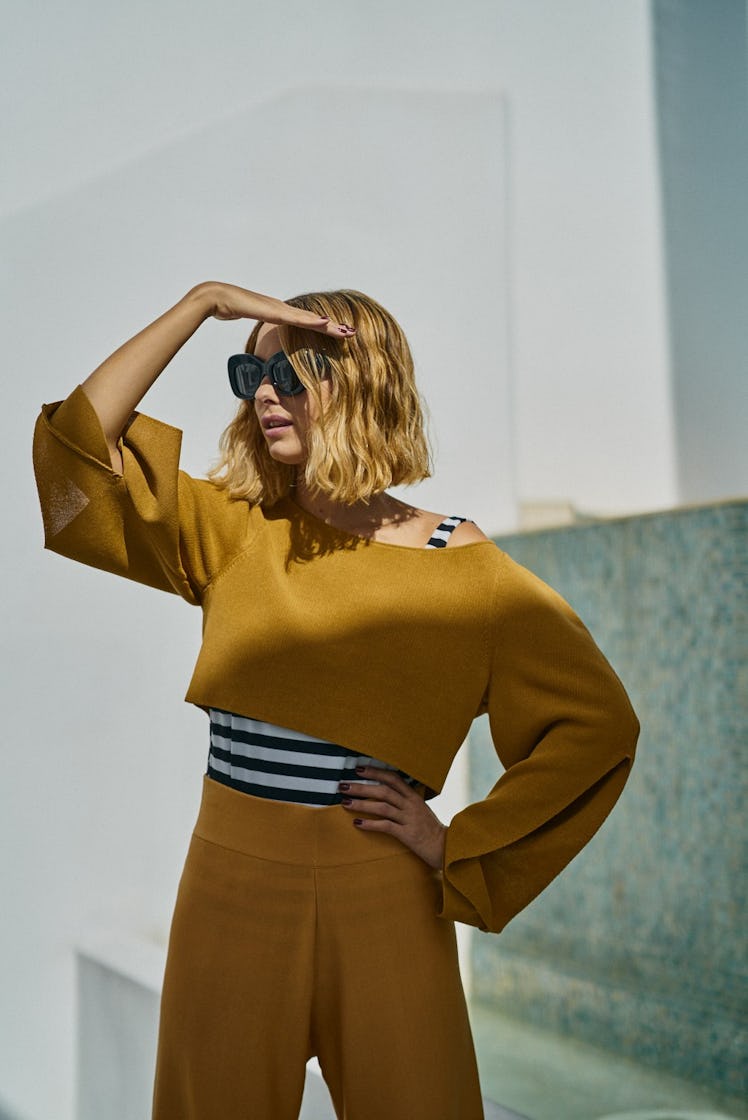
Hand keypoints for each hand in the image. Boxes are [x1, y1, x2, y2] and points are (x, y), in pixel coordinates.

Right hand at [193, 281, 355, 337]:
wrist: (215, 296)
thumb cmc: (227, 307)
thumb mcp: (246, 318)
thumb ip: (250, 323)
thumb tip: (253, 332)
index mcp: (278, 312)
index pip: (304, 322)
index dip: (321, 328)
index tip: (337, 333)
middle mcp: (282, 309)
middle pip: (312, 320)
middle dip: (333, 327)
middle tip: (351, 332)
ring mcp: (278, 308)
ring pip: (309, 319)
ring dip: (329, 326)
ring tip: (345, 331)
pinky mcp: (273, 310)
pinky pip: (295, 318)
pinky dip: (311, 321)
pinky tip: (325, 322)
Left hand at [339, 767, 445, 868]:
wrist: (446, 847)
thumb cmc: (430, 829)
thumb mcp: (420, 810)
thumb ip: (406, 801)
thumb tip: (386, 795)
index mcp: (413, 796)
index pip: (393, 778)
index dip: (375, 772)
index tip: (358, 769)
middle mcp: (411, 804)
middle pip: (383, 791)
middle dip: (362, 787)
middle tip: (343, 785)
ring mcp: (409, 818)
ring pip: (382, 807)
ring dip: (362, 804)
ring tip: (345, 802)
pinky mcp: (407, 834)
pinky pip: (386, 826)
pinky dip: (370, 824)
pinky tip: (357, 823)